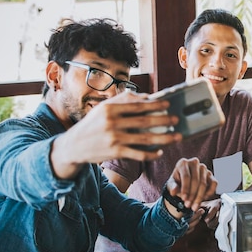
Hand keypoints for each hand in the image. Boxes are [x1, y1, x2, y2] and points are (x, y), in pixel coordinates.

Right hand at [51, 91, 181, 178]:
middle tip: (177, 119)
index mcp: (110, 109)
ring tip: (177, 136)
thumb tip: (146, 96)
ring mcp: (114, 138)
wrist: (73, 146)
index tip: (168, 104)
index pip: (137, 105)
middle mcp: (112, 123)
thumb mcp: (103, 108)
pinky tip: (160, 152)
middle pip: (144, 121)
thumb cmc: (92, 124)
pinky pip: (138, 154)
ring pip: (145, 139)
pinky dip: (151, 154)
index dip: (155, 105)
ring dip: (164, 138)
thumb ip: (123, 101)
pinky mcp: (115, 152)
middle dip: (164, 120)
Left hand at [164, 158, 216, 219]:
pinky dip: (210, 192)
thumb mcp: (172, 185)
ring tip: (194, 206)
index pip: (186, 176)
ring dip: (199, 197)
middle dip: (192, 195)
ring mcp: (204, 168)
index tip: (184, 199)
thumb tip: (174, 191)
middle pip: (196, 180)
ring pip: (204, 184)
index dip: (185, 189)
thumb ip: (172, 187)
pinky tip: (203, 199)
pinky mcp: (211, 175)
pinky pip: (214, 184)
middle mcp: (194, 162)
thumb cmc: (177, 182)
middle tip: (188, 205)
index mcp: (183, 163)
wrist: (183, 183)